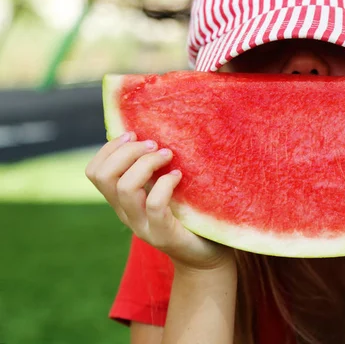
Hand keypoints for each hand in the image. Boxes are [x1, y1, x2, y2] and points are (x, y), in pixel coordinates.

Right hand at [85, 132, 234, 271]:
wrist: (205, 256)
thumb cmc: (188, 216)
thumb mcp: (165, 189)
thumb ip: (154, 171)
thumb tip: (152, 135)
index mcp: (122, 201)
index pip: (94, 172)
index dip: (109, 148)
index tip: (134, 134)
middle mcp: (126, 213)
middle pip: (104, 176)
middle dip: (128, 152)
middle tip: (154, 145)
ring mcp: (142, 226)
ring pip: (125, 188)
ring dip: (146, 164)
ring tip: (168, 156)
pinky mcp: (162, 234)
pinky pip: (155, 205)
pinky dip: (165, 184)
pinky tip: (178, 176)